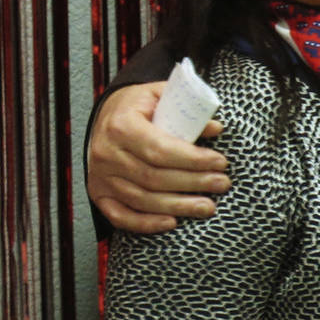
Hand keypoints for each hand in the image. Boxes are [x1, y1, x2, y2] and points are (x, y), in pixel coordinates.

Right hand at [87, 82, 230, 234]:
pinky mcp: (98, 193)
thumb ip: (187, 111)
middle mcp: (107, 153)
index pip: (160, 149)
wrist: (107, 115)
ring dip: (178, 206)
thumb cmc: (139, 105)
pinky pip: (121, 215)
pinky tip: (172, 222)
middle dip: (193, 183)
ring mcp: (100, 176)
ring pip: (142, 199)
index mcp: (121, 125)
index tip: (220, 162)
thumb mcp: (161, 96)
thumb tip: (215, 129)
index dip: (192, 159)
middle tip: (222, 184)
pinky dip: (146, 223)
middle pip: (154, 177)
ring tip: (207, 206)